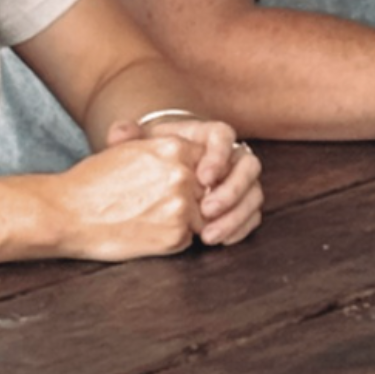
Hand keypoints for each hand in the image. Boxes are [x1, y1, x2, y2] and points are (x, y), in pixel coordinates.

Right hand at [49, 135, 206, 260]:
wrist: (65, 214)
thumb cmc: (92, 182)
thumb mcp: (131, 150)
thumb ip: (167, 151)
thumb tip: (199, 163)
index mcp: (173, 147)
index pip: (207, 161)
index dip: (195, 176)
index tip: (176, 184)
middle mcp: (183, 174)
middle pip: (208, 190)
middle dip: (192, 200)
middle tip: (155, 205)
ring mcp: (182, 206)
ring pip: (202, 217)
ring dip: (183, 222)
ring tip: (147, 219)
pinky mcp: (175, 236)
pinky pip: (188, 240)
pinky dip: (171, 241)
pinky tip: (144, 233)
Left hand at [107, 113, 264, 246]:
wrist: (160, 174)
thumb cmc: (150, 155)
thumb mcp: (137, 144)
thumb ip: (126, 137)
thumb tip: (120, 133)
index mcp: (210, 134)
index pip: (224, 136)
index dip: (218, 156)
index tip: (202, 177)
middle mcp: (232, 156)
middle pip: (248, 166)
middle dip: (231, 190)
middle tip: (206, 209)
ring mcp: (241, 181)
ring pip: (254, 194)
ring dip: (235, 215)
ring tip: (209, 235)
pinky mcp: (242, 203)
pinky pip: (252, 215)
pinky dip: (240, 228)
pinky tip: (222, 240)